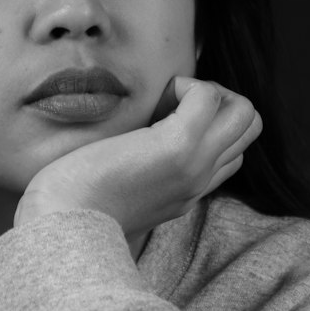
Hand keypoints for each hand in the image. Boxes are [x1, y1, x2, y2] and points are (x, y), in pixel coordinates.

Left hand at [14, 77, 261, 239]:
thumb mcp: (117, 194)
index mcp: (186, 193)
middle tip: (173, 104)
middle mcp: (198, 181)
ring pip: (246, 113)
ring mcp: (194, 164)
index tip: (164, 122)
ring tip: (169, 101)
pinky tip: (157, 97)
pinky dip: (187, 85)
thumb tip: (127, 144)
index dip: (208, 128)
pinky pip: (209, 97)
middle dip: (220, 102)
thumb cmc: (73, 206)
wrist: (62, 225)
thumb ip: (137, 174)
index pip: (230, 156)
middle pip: (248, 130)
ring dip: (211, 92)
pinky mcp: (177, 145)